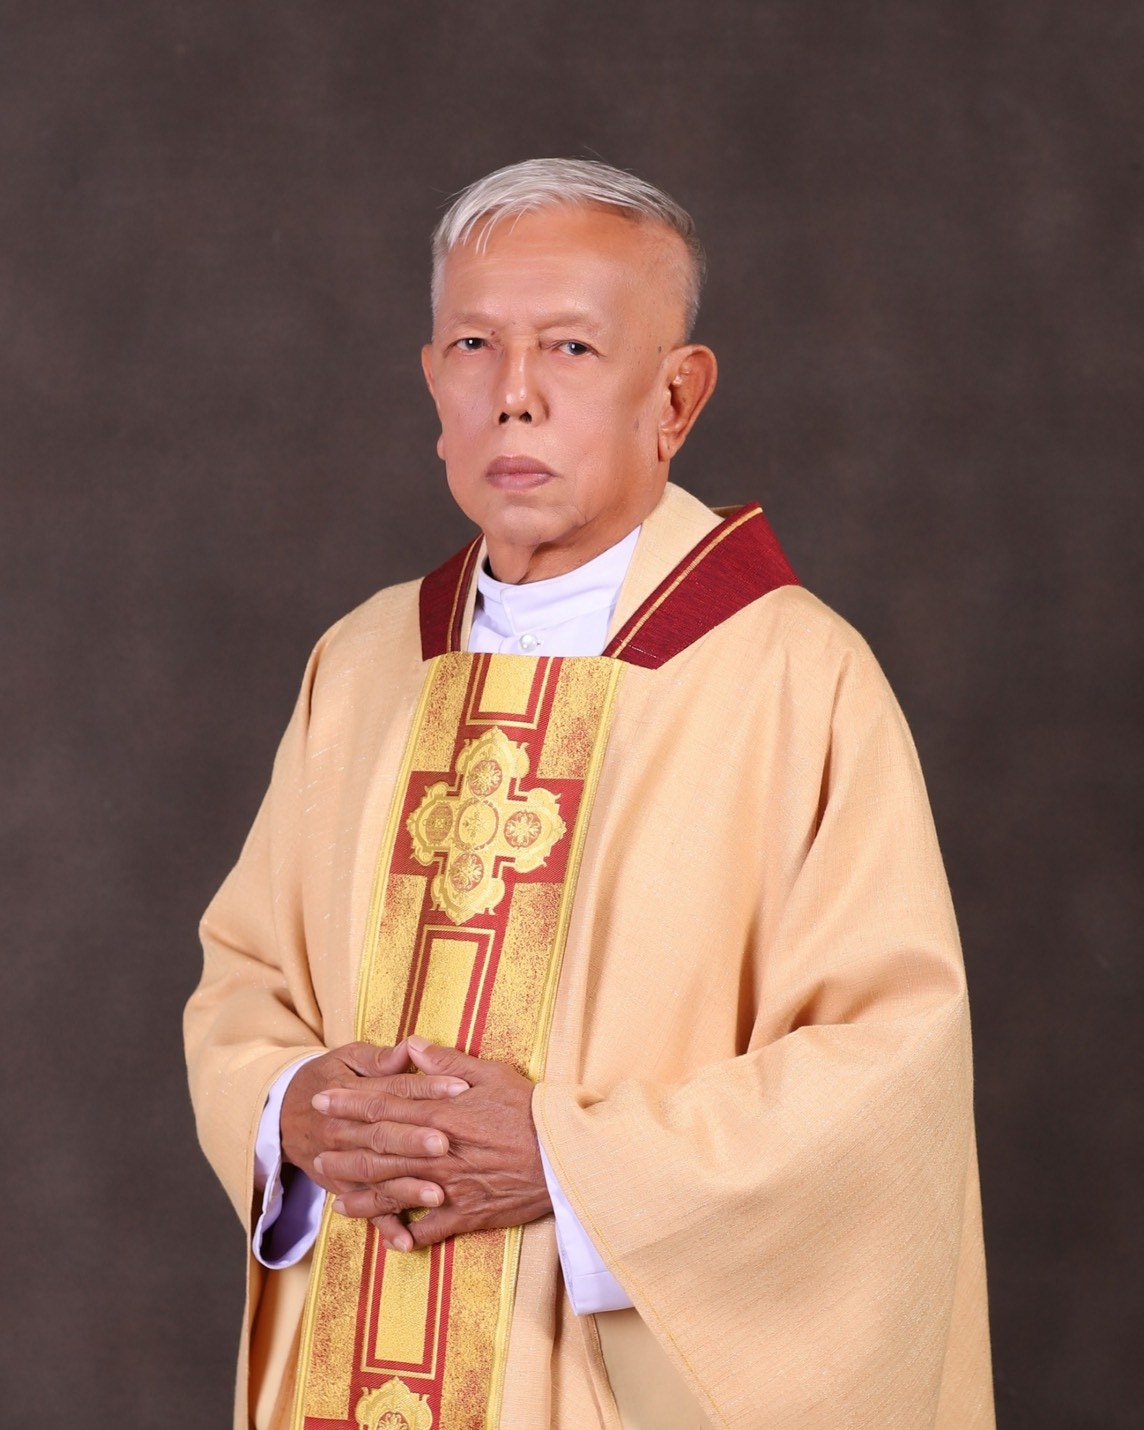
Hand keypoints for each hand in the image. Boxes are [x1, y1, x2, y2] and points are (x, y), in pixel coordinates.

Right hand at [279, 1041, 467, 1232]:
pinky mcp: (344, 1188)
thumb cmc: (328, 1078)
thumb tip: (412, 1048)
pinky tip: (407, 1243)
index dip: (427, 1088)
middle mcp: (345, 1130)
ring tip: (438, 1194)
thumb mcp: (348, 1058)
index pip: (394, 1090)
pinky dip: (385, 1227)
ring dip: (406, 1188)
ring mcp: (343, 1164)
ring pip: (376, 1176)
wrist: (283, 1114)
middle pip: (383, 1135)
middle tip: (445, 1144)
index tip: (461, 1088)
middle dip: (414, 1141)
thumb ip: (381, 1057)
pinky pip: (366, 1211)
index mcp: (352, 1092)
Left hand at [313, 1037, 551, 1250]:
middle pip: (379, 1148)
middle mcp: (436, 1152)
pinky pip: (427, 1229)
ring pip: (393, 1191)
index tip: (323, 1099)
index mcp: (440, 1114)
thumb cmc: (531, 1110)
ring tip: (335, 1195)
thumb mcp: (492, 1074)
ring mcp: (448, 1186)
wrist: (565, 1156)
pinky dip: (405, 1234)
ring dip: (362, 1194)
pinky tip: (388, 1238)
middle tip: (314, 1146)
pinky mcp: (466, 1214)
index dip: (350, 1103)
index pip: (384, 1105)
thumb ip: (448, 1062)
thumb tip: (414, 1046)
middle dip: (344, 1147)